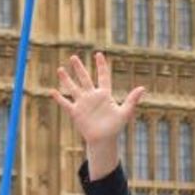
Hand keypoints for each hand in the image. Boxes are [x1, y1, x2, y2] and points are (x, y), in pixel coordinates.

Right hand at [50, 52, 146, 178]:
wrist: (104, 140)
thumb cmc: (115, 127)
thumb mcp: (125, 112)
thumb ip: (132, 100)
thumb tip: (142, 88)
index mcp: (104, 94)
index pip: (102, 76)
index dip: (101, 65)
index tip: (99, 54)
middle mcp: (92, 96)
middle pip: (84, 78)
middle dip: (79, 68)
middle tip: (74, 57)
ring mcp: (83, 103)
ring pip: (73, 88)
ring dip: (66, 79)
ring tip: (60, 69)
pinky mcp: (76, 112)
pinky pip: (66, 104)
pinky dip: (59, 98)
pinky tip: (52, 91)